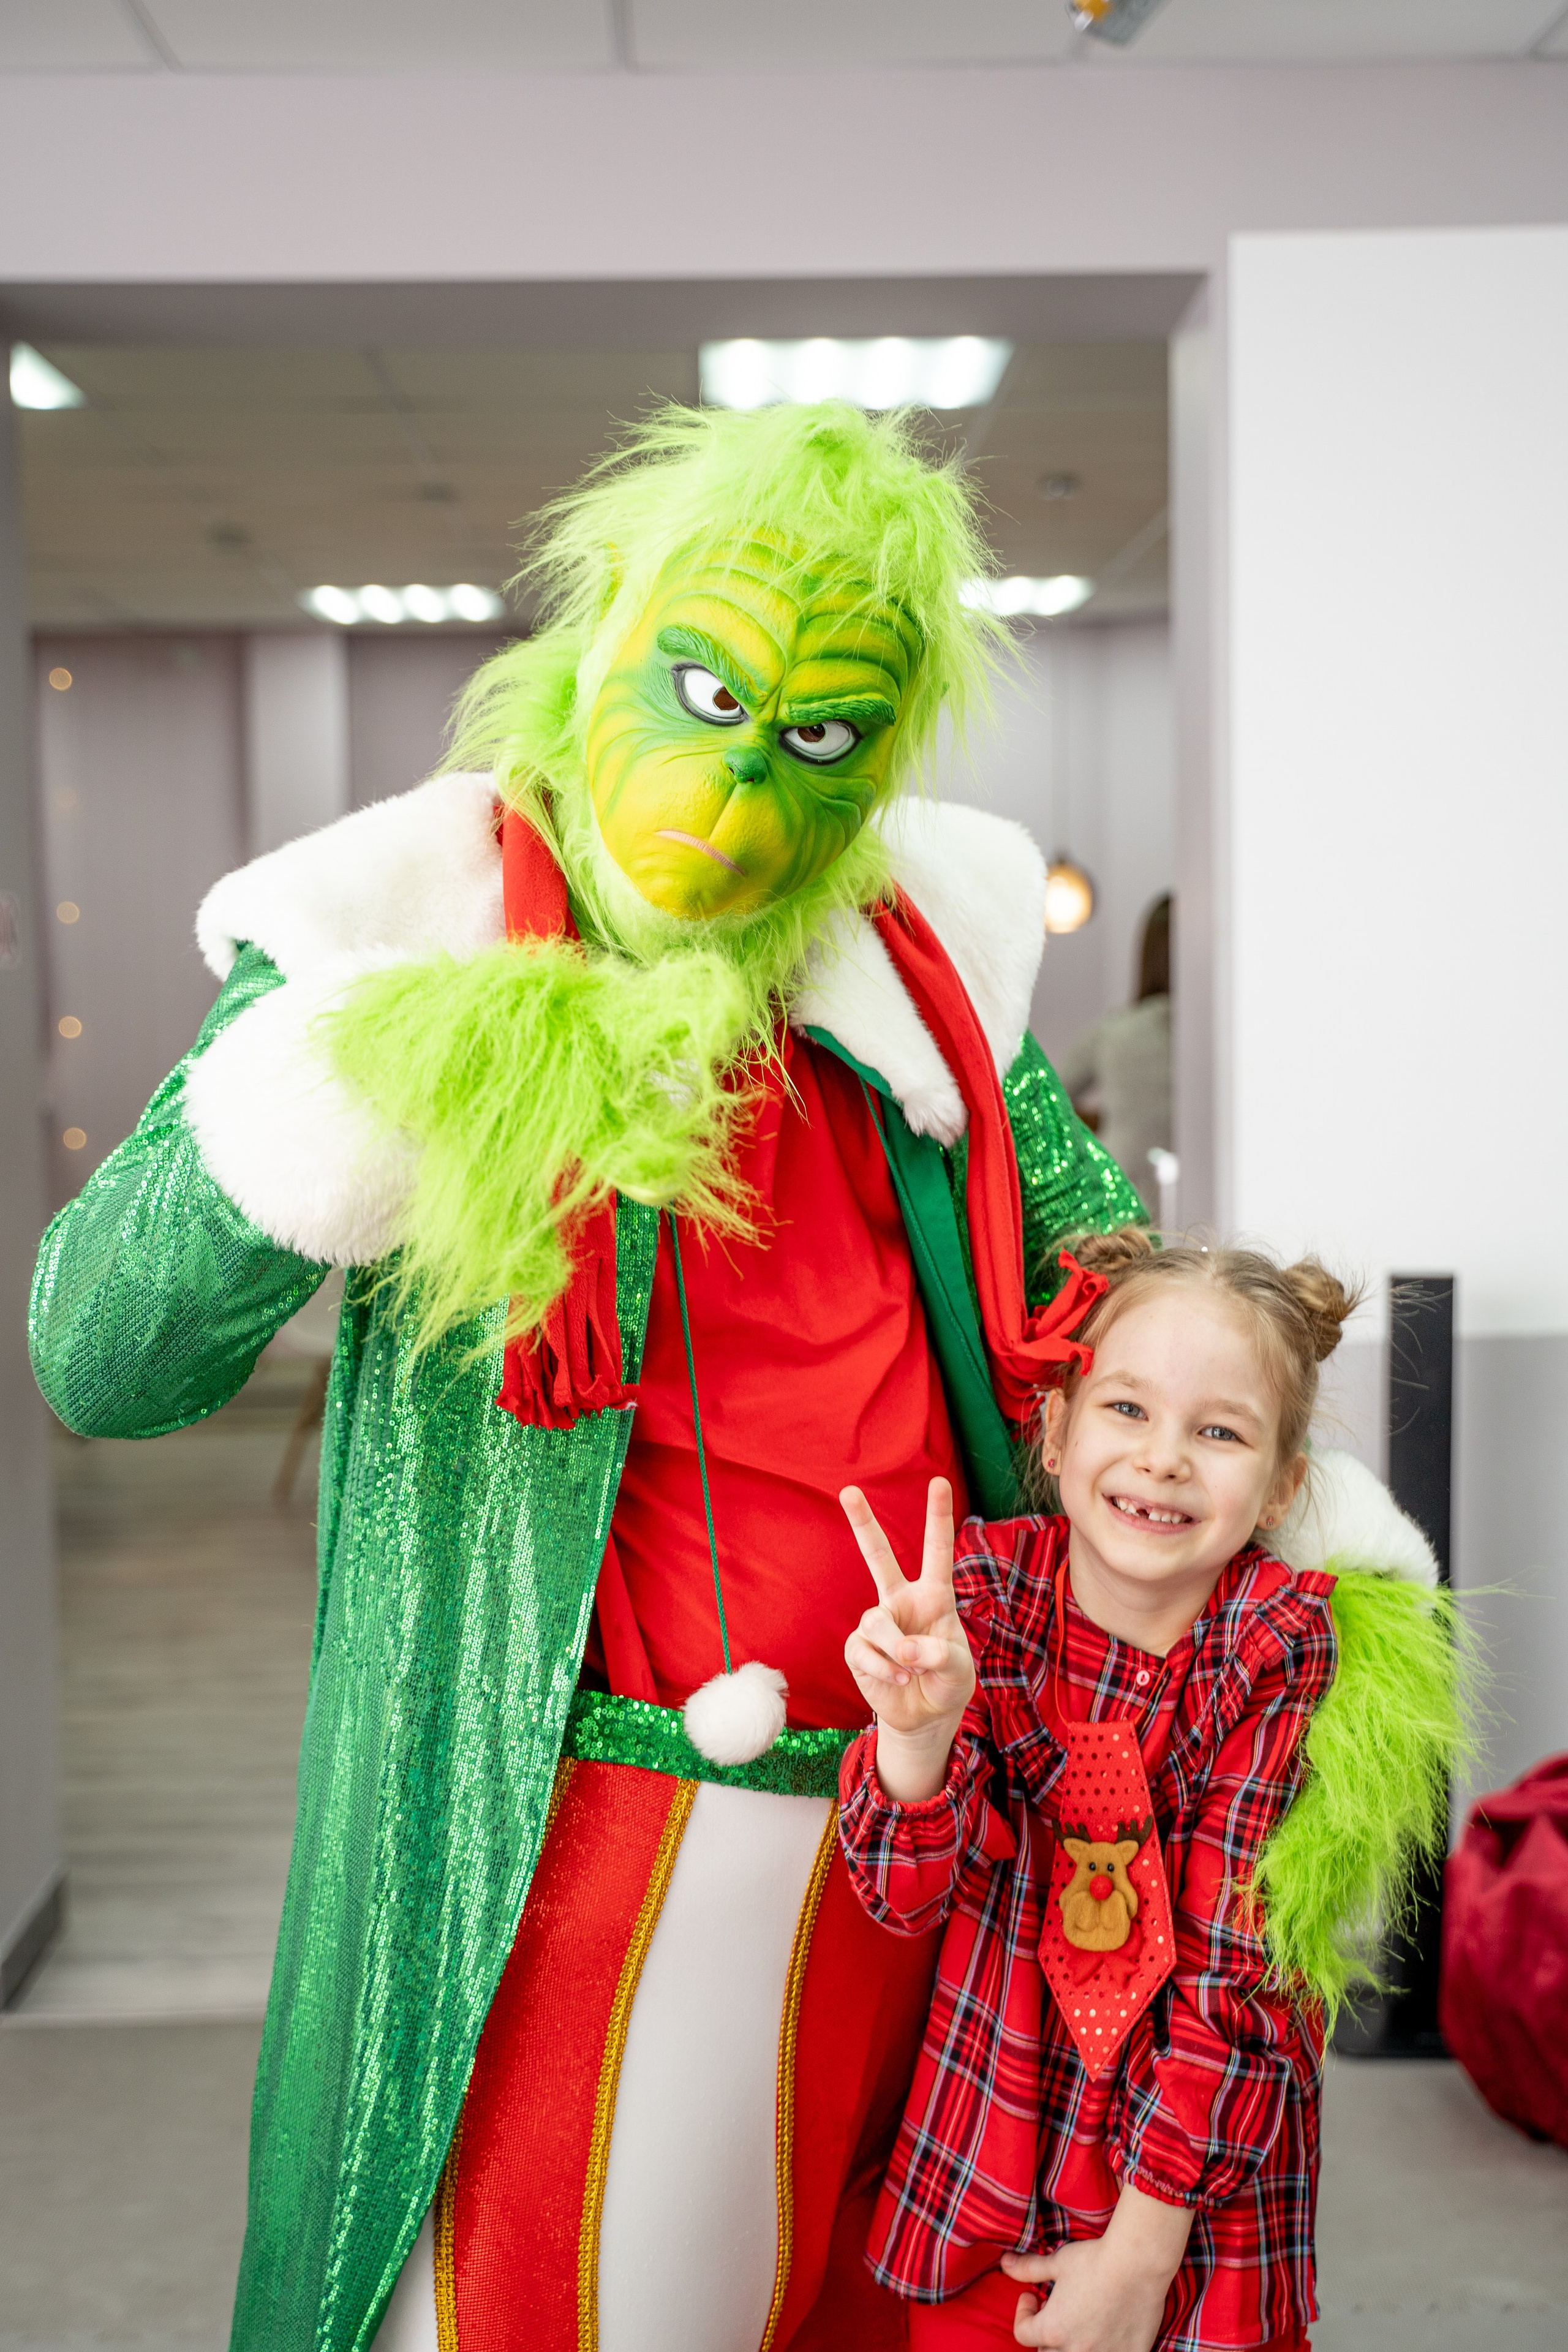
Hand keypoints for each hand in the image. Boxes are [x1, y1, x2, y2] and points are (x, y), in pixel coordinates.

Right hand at [841, 1479, 975, 1801]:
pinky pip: (864, 1651)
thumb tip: (905, 1648)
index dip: (938, 1517)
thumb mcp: (958, 1668)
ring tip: (910, 1669)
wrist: (925, 1717)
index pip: (936, 1552)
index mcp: (933, 1596)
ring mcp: (878, 1624)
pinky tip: (898, 1679)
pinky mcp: (858, 1649)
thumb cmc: (948, 1683)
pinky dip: (883, 1668)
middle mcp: (902, 1602)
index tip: (939, 1482)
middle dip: (862, 1523)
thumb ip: (938, 1653)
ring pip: (876, 1622)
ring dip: (895, 1647)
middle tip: (848, 1490)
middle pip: (878, 1557)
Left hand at [1000, 2187, 1191, 2350]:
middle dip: (1046, 2336)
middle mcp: (1075, 2350)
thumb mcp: (1058, 2262)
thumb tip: (1004, 2263)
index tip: (1034, 2295)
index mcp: (1053, 2330)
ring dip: (1070, 2347)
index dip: (1024, 2312)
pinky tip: (1106, 2331)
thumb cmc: (1096, 2260)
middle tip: (1057, 2314)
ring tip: (1078, 2326)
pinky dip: (1103, 2349)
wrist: (1138, 2263)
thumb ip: (1028, 2269)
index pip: (1022, 2333)